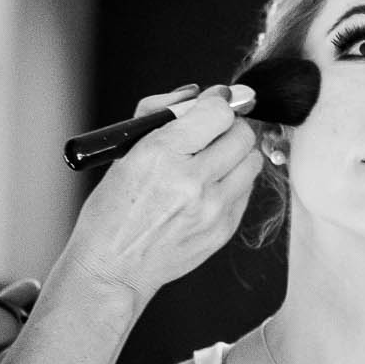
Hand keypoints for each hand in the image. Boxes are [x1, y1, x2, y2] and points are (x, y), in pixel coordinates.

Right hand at [62, 84, 262, 305]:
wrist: (113, 269)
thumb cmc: (113, 212)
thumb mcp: (125, 153)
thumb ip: (160, 114)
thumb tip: (197, 94)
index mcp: (161, 155)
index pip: (218, 112)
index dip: (217, 103)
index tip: (213, 103)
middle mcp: (192, 181)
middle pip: (242, 134)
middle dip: (229, 127)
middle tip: (213, 133)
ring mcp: (212, 209)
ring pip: (252, 161)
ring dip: (236, 154)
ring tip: (213, 161)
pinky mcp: (224, 229)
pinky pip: (247, 190)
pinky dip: (234, 182)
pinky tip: (210, 188)